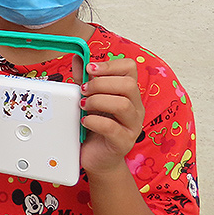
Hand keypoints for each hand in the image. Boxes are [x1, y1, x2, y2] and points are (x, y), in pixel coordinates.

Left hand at [79, 58, 143, 175]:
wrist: (97, 157)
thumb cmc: (95, 126)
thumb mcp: (89, 98)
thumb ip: (84, 79)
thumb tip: (78, 58)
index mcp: (128, 93)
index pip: (130, 68)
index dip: (110, 65)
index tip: (90, 69)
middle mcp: (135, 107)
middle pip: (128, 85)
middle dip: (100, 84)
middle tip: (84, 91)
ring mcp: (132, 125)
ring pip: (123, 104)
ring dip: (97, 101)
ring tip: (83, 106)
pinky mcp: (124, 142)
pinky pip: (112, 127)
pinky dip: (94, 121)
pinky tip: (85, 121)